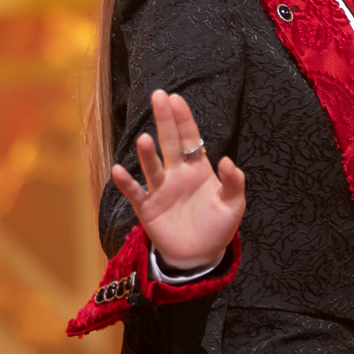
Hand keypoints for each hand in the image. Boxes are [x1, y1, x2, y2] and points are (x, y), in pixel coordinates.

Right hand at [111, 90, 245, 269]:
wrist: (199, 256)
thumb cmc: (217, 227)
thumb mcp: (233, 205)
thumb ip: (234, 182)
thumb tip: (228, 160)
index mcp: (198, 169)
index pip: (190, 138)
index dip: (184, 119)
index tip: (176, 99)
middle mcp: (176, 174)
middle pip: (170, 143)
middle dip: (164, 120)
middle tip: (158, 96)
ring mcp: (160, 190)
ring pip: (152, 166)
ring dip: (147, 154)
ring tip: (144, 139)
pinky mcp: (148, 208)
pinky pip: (135, 193)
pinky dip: (126, 183)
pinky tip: (118, 170)